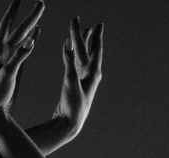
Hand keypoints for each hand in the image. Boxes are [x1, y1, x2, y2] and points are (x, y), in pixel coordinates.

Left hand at [0, 0, 43, 118]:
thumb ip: (19, 57)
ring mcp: (10, 58)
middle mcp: (3, 52)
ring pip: (23, 37)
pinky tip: (37, 30)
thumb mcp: (8, 74)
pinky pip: (25, 48)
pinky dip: (31, 38)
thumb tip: (31, 39)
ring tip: (40, 11)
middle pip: (18, 29)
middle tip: (41, 3)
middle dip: (29, 16)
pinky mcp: (16, 66)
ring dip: (31, 24)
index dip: (13, 11)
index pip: (6, 25)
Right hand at [51, 17, 102, 135]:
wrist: (69, 124)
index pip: (96, 49)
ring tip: (84, 31)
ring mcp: (83, 79)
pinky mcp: (75, 84)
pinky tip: (70, 50)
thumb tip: (68, 42)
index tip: (99, 24)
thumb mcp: (70, 82)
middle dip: (85, 36)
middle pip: (89, 50)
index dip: (97, 36)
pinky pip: (76, 64)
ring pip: (83, 56)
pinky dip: (73, 55)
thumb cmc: (72, 106)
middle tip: (84, 23)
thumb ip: (69, 61)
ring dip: (82, 44)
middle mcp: (90, 75)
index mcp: (93, 73)